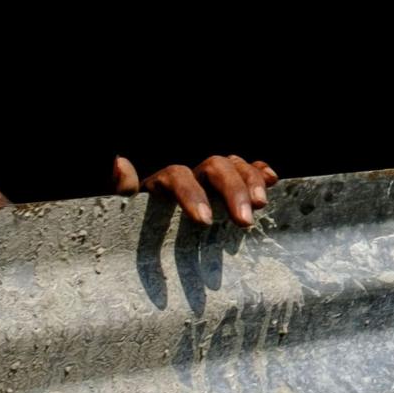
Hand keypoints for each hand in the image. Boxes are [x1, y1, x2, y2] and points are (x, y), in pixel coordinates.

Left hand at [114, 151, 275, 226]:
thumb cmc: (138, 222)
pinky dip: (261, 172)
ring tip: (262, 204)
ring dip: (251, 182)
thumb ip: (124, 190)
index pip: (180, 176)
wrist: (153, 227)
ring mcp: (213, 176)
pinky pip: (249, 168)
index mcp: (165, 179)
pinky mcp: (230, 184)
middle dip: (233, 191)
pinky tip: (273, 180)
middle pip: (217, 166)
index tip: (204, 221)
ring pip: (236, 165)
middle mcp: (192, 170)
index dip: (192, 195)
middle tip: (244, 221)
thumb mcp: (124, 209)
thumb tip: (120, 164)